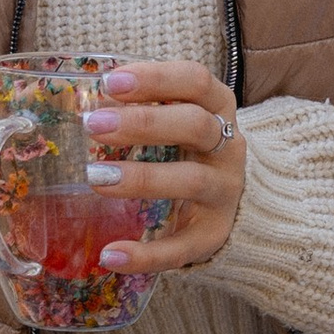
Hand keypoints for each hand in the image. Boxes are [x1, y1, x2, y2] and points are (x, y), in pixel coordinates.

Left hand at [86, 57, 246, 274]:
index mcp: (218, 107)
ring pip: (190, 181)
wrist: (242, 199)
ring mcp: (224, 192)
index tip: (110, 82)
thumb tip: (91, 102)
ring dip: (141, 179)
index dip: (155, 78)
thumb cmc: (192, 146)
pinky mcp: (214, 234)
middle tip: (93, 126)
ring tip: (96, 179)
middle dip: (143, 124)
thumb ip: (145, 105)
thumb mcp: (180, 116)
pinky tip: (110, 255)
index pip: (195, 81)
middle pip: (194, 125)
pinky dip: (147, 254)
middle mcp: (228, 147)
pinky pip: (182, 247)